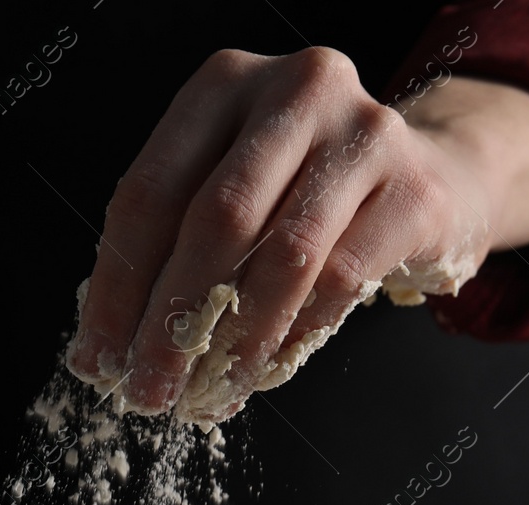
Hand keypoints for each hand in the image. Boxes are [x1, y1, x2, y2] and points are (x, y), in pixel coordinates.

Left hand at [65, 47, 528, 423]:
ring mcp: (365, 132)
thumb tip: (100, 356)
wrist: (431, 176)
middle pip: (216, 218)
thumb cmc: (301, 195)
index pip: (150, 191)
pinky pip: (342, 280)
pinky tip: (263, 372)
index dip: (116, 286)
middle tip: (148, 392)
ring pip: (283, 255)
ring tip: (204, 396)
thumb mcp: (228, 191)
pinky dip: (295, 336)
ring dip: (235, 341)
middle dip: (172, 320)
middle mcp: (295, 89)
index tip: (97, 358)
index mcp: (224, 84)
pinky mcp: (414, 189)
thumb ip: (166, 250)